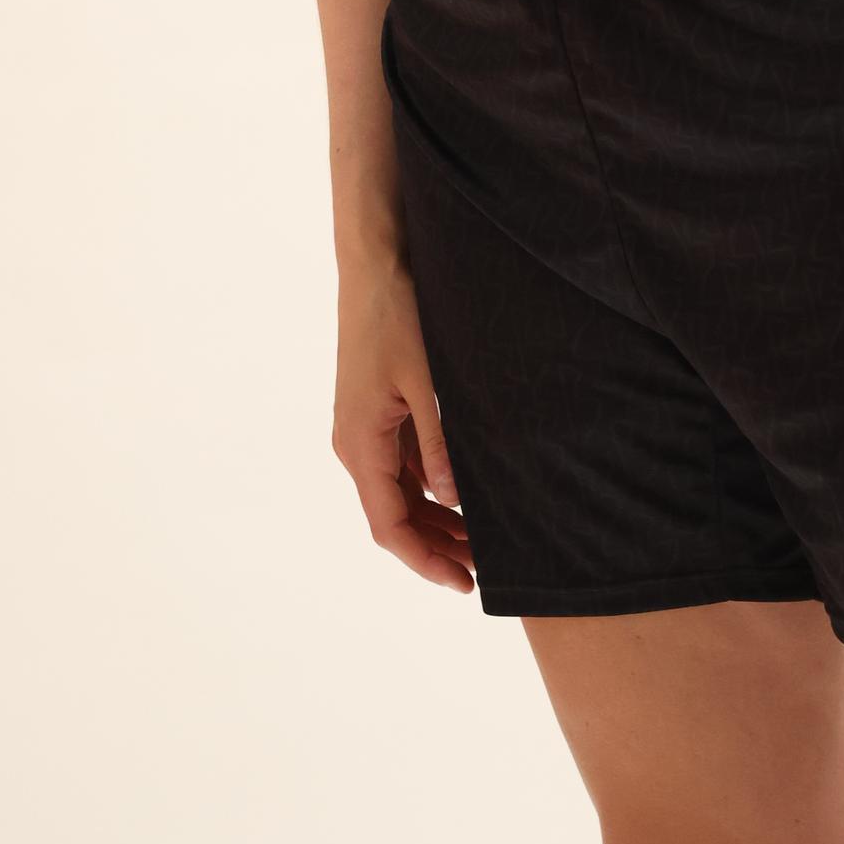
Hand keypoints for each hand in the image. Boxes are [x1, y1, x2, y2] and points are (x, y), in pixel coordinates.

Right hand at [334, 257, 475, 592]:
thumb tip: (452, 499)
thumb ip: (438, 442)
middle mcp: (357, 443)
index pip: (389, 525)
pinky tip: (466, 494)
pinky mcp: (379, 410)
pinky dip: (433, 487)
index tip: (464, 583)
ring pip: (401, 493)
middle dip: (437, 547)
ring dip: (437, 519)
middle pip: (395, 516)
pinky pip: (403, 465)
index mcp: (360, 443)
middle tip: (486, 569)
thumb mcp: (426, 379)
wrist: (378, 259)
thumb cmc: (399, 313)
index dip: (426, 561)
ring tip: (484, 539)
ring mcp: (367, 427)